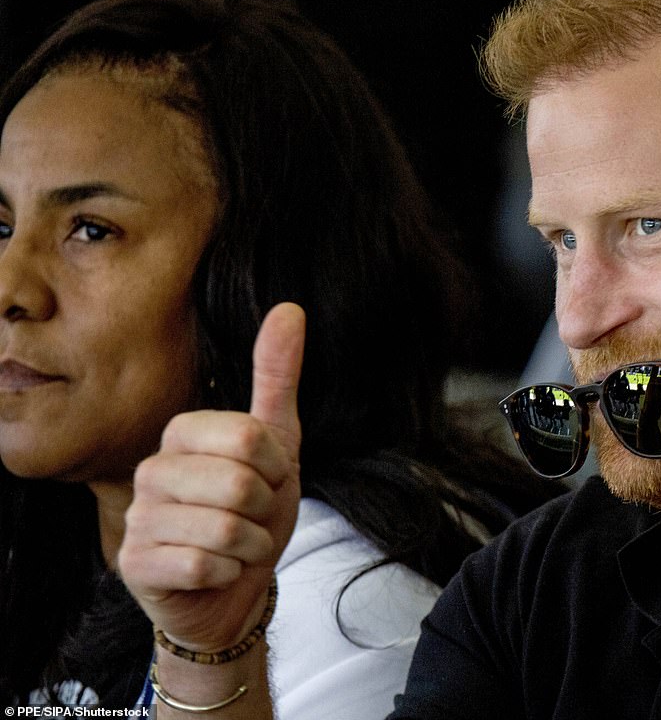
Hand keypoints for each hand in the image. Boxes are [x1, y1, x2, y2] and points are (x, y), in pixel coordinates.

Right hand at [118, 302, 305, 651]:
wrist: (236, 585)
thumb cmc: (254, 510)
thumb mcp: (277, 442)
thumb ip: (277, 376)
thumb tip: (290, 308)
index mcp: (183, 432)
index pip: (251, 438)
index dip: (277, 467)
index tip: (269, 479)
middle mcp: (152, 469)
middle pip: (240, 484)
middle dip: (266, 511)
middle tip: (253, 517)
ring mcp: (139, 517)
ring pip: (225, 529)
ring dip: (252, 545)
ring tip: (239, 544)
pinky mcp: (135, 564)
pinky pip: (204, 565)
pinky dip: (230, 573)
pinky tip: (218, 571)